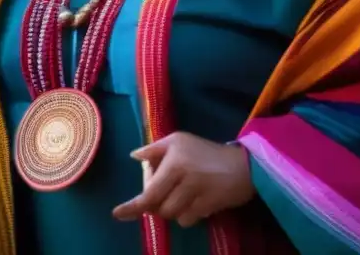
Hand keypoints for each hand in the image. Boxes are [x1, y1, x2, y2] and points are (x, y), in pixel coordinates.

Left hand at [112, 132, 253, 227]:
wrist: (243, 165)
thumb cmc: (206, 151)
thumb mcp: (179, 140)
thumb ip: (155, 149)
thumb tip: (134, 156)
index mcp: (173, 160)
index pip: (149, 190)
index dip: (132, 205)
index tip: (116, 214)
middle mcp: (183, 176)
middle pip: (157, 205)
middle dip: (156, 204)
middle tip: (165, 193)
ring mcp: (197, 192)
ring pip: (172, 214)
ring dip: (173, 209)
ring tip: (184, 194)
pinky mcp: (209, 205)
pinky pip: (188, 219)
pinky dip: (188, 215)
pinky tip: (196, 202)